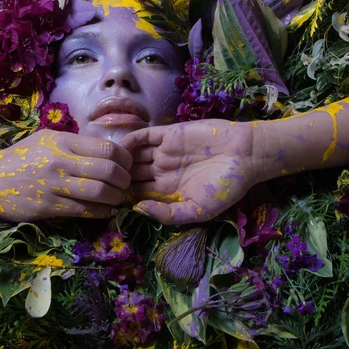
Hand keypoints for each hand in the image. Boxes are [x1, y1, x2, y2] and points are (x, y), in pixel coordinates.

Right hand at [0, 130, 131, 221]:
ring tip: (118, 199)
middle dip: (125, 181)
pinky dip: (102, 212)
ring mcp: (54, 185)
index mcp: (63, 141)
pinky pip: (85, 210)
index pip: (108, 148)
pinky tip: (106, 211)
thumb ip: (76, 144)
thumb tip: (109, 152)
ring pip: (100, 192)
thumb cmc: (21, 157)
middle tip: (126, 186)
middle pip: (109, 170)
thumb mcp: (47, 140)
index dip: (125, 159)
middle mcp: (60, 161)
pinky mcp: (48, 207)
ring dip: (116, 198)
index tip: (127, 166)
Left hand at [121, 120, 256, 224]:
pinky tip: (122, 148)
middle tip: (103, 180)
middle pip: (131, 174)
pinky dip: (130, 141)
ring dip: (120, 159)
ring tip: (108, 164)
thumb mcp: (198, 210)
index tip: (108, 200)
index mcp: (167, 192)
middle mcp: (162, 172)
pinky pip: (143, 136)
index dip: (123, 196)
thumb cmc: (225, 188)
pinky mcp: (168, 134)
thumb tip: (138, 210)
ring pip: (133, 155)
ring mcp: (164, 152)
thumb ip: (168, 214)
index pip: (137, 194)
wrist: (246, 156)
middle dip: (116, 178)